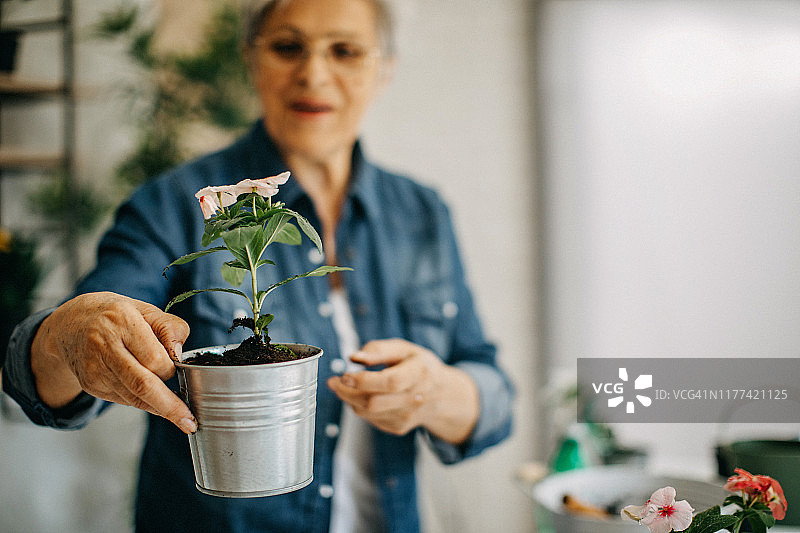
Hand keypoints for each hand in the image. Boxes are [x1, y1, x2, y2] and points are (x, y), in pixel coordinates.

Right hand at [30, 292, 196, 433]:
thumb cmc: (115, 315)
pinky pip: (124, 399)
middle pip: (142, 384)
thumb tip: (179, 354)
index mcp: (122, 321)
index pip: (154, 358)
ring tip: (179, 415)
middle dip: (169, 406)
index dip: (171, 369)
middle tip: (190, 421)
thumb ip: (169, 327)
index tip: (180, 368)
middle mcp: (104, 346)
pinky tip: (153, 398)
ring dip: (158, 408)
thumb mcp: (145, 309)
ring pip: (133, 397)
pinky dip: (143, 402)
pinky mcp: (91, 385)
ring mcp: (94, 369)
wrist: (70, 325)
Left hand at [327, 338, 478, 444]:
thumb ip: (379, 349)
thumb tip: (354, 357)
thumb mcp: (404, 349)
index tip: (345, 375)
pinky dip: (360, 406)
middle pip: (374, 402)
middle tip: (333, 381)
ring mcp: (407, 417)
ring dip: (349, 399)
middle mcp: (415, 399)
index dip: (364, 380)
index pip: (390, 382)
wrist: (441, 395)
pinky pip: (370, 418)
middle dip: (347, 392)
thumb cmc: (419, 367)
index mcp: (419, 374)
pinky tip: (362, 395)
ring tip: (343, 386)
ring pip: (368, 412)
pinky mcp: (399, 427)